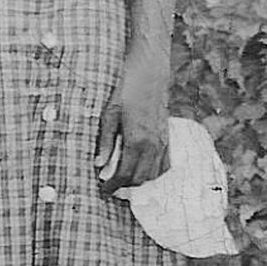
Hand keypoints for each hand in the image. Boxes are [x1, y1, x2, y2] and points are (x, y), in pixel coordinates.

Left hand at [95, 45, 170, 194]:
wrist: (149, 75)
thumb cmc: (126, 92)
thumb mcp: (109, 115)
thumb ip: (105, 142)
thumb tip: (99, 165)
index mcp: (136, 140)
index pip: (125, 174)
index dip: (113, 186)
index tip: (103, 190)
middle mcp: (153, 144)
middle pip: (139, 178)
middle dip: (124, 186)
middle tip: (110, 184)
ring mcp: (163, 142)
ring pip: (153, 174)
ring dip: (138, 180)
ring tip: (123, 176)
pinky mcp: (167, 138)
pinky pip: (164, 165)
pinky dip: (153, 172)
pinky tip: (141, 167)